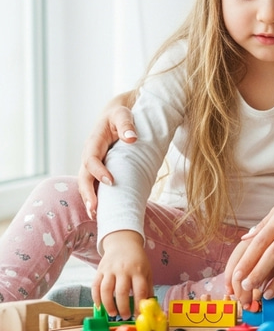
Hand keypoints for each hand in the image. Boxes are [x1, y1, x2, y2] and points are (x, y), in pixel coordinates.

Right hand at [78, 93, 137, 217]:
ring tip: (96, 216)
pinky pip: (93, 184)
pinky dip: (95, 196)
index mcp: (94, 142)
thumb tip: (131, 138)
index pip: (91, 159)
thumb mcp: (123, 115)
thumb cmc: (120, 114)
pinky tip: (100, 210)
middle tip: (95, 209)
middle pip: (84, 176)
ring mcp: (92, 163)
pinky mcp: (98, 168)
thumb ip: (126, 125)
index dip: (98, 171)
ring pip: (86, 183)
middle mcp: (90, 154)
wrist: (115, 115)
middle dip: (88, 193)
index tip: (110, 182)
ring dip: (89, 199)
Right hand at [92, 230, 152, 319]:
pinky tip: (99, 306)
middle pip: (121, 292)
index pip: (139, 290)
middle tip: (125, 316)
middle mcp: (124, 269)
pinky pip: (95, 286)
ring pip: (106, 290)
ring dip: (108, 305)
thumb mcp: (147, 270)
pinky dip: (96, 298)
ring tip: (112, 314)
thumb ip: (147, 287)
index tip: (137, 315)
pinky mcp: (100, 270)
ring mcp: (110, 270)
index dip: (138, 304)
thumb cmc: (137, 260)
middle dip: (123, 307)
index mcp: (138, 270)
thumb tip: (149, 305)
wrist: (123, 243)